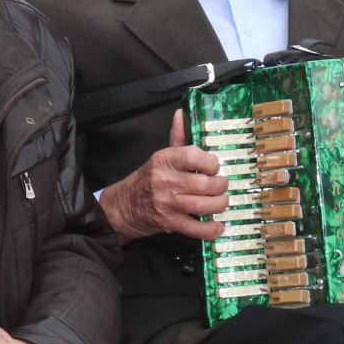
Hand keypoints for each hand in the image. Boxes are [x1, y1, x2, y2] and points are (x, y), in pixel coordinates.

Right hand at [97, 111, 227, 243]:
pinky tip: (217, 226)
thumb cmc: (146, 179)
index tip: (214, 166)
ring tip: (221, 202)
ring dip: (219, 205)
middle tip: (221, 186)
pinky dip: (210, 230)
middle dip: (220, 186)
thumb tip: (182, 113)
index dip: (211, 161)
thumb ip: (176, 137)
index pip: (194, 156)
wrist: (122, 207)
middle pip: (205, 183)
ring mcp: (168, 203)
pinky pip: (196, 229)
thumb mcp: (159, 156)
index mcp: (164, 160)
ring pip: (204, 205)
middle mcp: (166, 180)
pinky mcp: (169, 223)